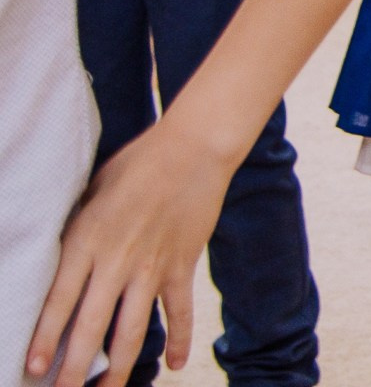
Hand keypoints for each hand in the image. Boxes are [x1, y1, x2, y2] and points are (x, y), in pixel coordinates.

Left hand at [27, 121, 236, 386]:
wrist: (194, 148)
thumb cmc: (137, 163)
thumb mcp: (92, 192)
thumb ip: (76, 230)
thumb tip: (58, 259)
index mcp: (87, 240)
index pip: (58, 301)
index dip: (44, 339)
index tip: (32, 369)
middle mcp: (117, 260)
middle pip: (91, 326)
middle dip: (74, 368)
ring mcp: (152, 267)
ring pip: (133, 330)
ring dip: (119, 368)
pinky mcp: (182, 266)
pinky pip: (179, 312)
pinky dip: (179, 340)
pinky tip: (175, 365)